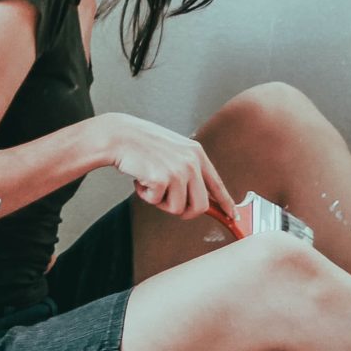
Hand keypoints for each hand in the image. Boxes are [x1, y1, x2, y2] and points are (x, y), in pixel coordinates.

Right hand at [93, 114, 228, 219]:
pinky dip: (146, 195)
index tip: (231, 215)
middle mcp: (191, 161)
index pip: (217, 184)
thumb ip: (189, 169)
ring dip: (160, 201)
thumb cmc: (142, 144)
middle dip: (185, 211)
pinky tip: (141, 179)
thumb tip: (201, 196)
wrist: (118, 136)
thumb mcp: (174, 150)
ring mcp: (178, 170)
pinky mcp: (163, 179)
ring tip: (151, 182)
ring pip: (178, 208)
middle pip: (201, 206)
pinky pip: (157, 203)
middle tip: (168, 202)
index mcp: (196, 153)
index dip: (225, 203)